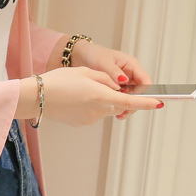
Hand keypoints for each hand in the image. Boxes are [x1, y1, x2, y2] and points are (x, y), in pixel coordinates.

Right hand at [38, 66, 162, 126]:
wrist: (36, 97)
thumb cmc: (58, 81)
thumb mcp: (85, 72)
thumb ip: (106, 79)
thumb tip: (118, 87)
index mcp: (101, 96)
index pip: (130, 102)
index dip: (146, 103)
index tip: (159, 103)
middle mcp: (98, 111)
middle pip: (117, 104)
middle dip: (115, 95)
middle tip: (99, 82)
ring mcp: (90, 119)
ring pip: (104, 107)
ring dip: (99, 98)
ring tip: (79, 89)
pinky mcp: (82, 123)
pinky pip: (93, 112)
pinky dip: (89, 105)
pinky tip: (74, 98)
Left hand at [70, 41, 152, 119]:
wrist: (80, 56)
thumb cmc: (94, 54)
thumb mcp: (104, 62)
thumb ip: (114, 72)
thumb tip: (123, 81)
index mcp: (131, 64)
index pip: (145, 81)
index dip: (144, 92)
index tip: (135, 101)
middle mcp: (129, 74)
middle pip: (140, 91)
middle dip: (134, 102)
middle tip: (125, 110)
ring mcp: (123, 81)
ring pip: (132, 96)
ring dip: (126, 104)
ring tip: (119, 113)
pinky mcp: (116, 87)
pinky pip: (122, 98)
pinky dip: (119, 104)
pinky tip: (114, 110)